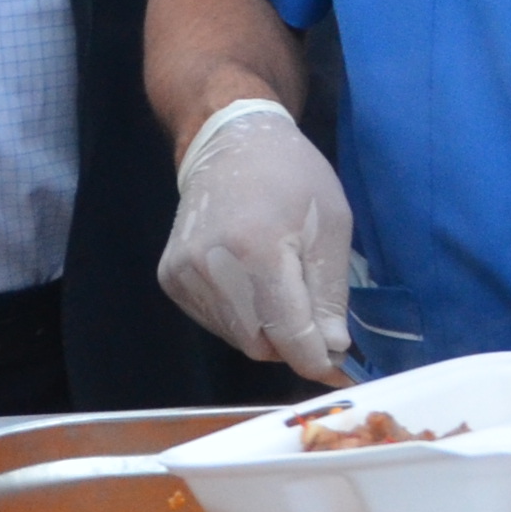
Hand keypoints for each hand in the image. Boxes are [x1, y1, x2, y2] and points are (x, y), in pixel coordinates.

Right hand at [159, 98, 354, 380]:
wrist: (229, 142)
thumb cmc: (292, 177)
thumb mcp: (331, 226)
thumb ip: (330, 295)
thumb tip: (334, 352)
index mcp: (257, 250)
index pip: (289, 336)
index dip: (318, 359)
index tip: (340, 369)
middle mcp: (210, 267)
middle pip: (261, 345)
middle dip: (293, 341)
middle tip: (312, 312)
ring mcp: (183, 274)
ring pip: (238, 338)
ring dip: (266, 328)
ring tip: (278, 280)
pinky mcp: (170, 278)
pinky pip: (216, 322)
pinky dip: (241, 315)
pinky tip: (248, 276)